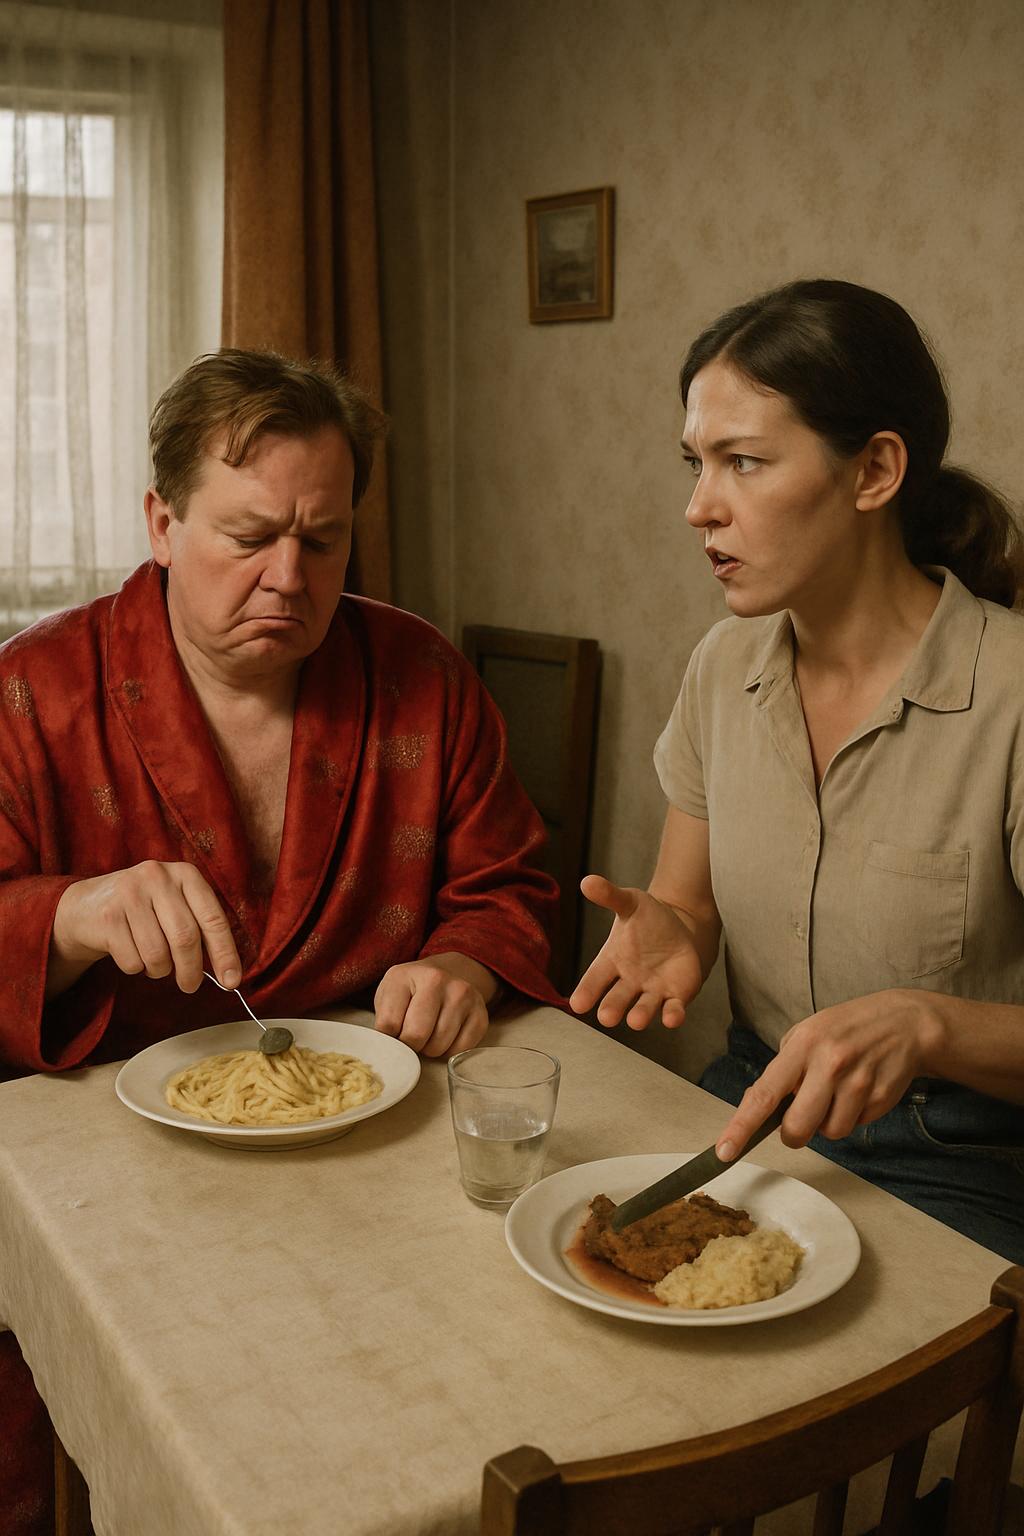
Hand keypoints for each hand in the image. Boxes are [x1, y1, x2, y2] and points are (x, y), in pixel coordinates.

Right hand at [50, 861, 240, 995]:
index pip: (213, 918)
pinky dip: (136, 968)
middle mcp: (158, 877)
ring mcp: (130, 894)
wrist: (87, 906)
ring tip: (154, 962)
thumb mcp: (175, 905)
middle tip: (190, 986)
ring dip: (159, 970)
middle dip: (191, 970)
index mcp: (185, 874)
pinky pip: (132, 961)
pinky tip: (130, 953)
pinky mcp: (108, 916)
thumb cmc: (145, 911)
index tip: (232, 981)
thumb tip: (230, 974)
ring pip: (158, 953)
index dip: (225, 953)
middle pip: (186, 938)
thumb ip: (201, 928)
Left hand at [373, 954, 493, 1056]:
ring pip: (438, 1045)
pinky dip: (449, 1051)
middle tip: (411, 1038)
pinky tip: (446, 1036)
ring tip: (428, 1035)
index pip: (388, 1024)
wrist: (446, 974)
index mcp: (405, 975)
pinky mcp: (480, 1013)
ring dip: (430, 1049)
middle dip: (410, 1045)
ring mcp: (462, 995)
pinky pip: (460, 1050)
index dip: (389, 1037)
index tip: (393, 1032)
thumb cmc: (411, 991)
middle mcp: (437, 979)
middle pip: (416, 1035)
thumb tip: (389, 1051)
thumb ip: (383, 1019)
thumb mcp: (388, 995)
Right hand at [569, 874, 704, 1029]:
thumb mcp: (630, 903)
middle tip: (607, 1017)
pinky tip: (672, 1018)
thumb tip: (587, 881)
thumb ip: (610, 896)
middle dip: (612, 1008)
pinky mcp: (676, 996)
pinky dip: (672, 1015)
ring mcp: (652, 991)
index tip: (577, 1004)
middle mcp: (629, 981)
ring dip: (640, 1015)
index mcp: (612, 961)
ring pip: (644, 1008)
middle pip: (617, 999)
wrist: (681, 929)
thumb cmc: (648, 918)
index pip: (595, 979)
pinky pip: (673, 1009)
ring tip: (635, 1021)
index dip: (586, 992)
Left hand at [715, 989, 940, 1160]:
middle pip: (797, 1128)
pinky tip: (860, 1091)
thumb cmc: (846, 1029)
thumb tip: (764, 1109)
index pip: (764, 1093)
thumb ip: (786, 1069)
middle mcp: (829, 1063)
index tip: (725, 1150)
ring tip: (838, 1093)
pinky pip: (856, 1126)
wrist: (905, 1022)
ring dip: (828, 1122)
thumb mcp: (808, 1033)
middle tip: (801, 1120)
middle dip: (794, 1134)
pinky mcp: (881, 1097)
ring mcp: (858, 1081)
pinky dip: (853, 1116)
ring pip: (830, 1133)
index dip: (741, 1126)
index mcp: (802, 1045)